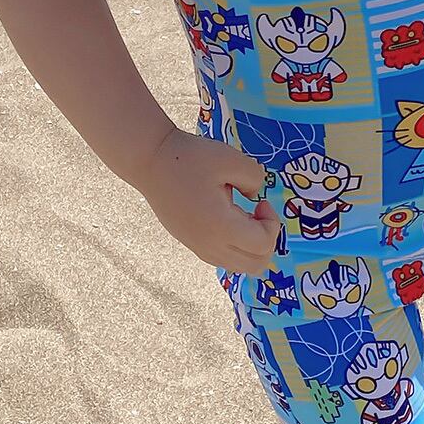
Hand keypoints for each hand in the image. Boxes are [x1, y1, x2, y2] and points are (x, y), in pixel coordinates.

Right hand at [141, 127, 280, 274]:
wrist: (151, 161)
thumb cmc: (190, 158)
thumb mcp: (231, 159)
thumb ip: (255, 178)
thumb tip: (254, 197)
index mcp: (222, 227)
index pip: (263, 245)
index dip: (272, 224)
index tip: (261, 202)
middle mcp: (211, 245)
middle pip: (256, 265)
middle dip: (266, 239)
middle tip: (256, 214)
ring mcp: (198, 247)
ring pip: (239, 266)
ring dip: (250, 245)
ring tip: (241, 216)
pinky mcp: (190, 243)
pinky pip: (223, 259)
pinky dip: (235, 246)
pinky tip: (226, 219)